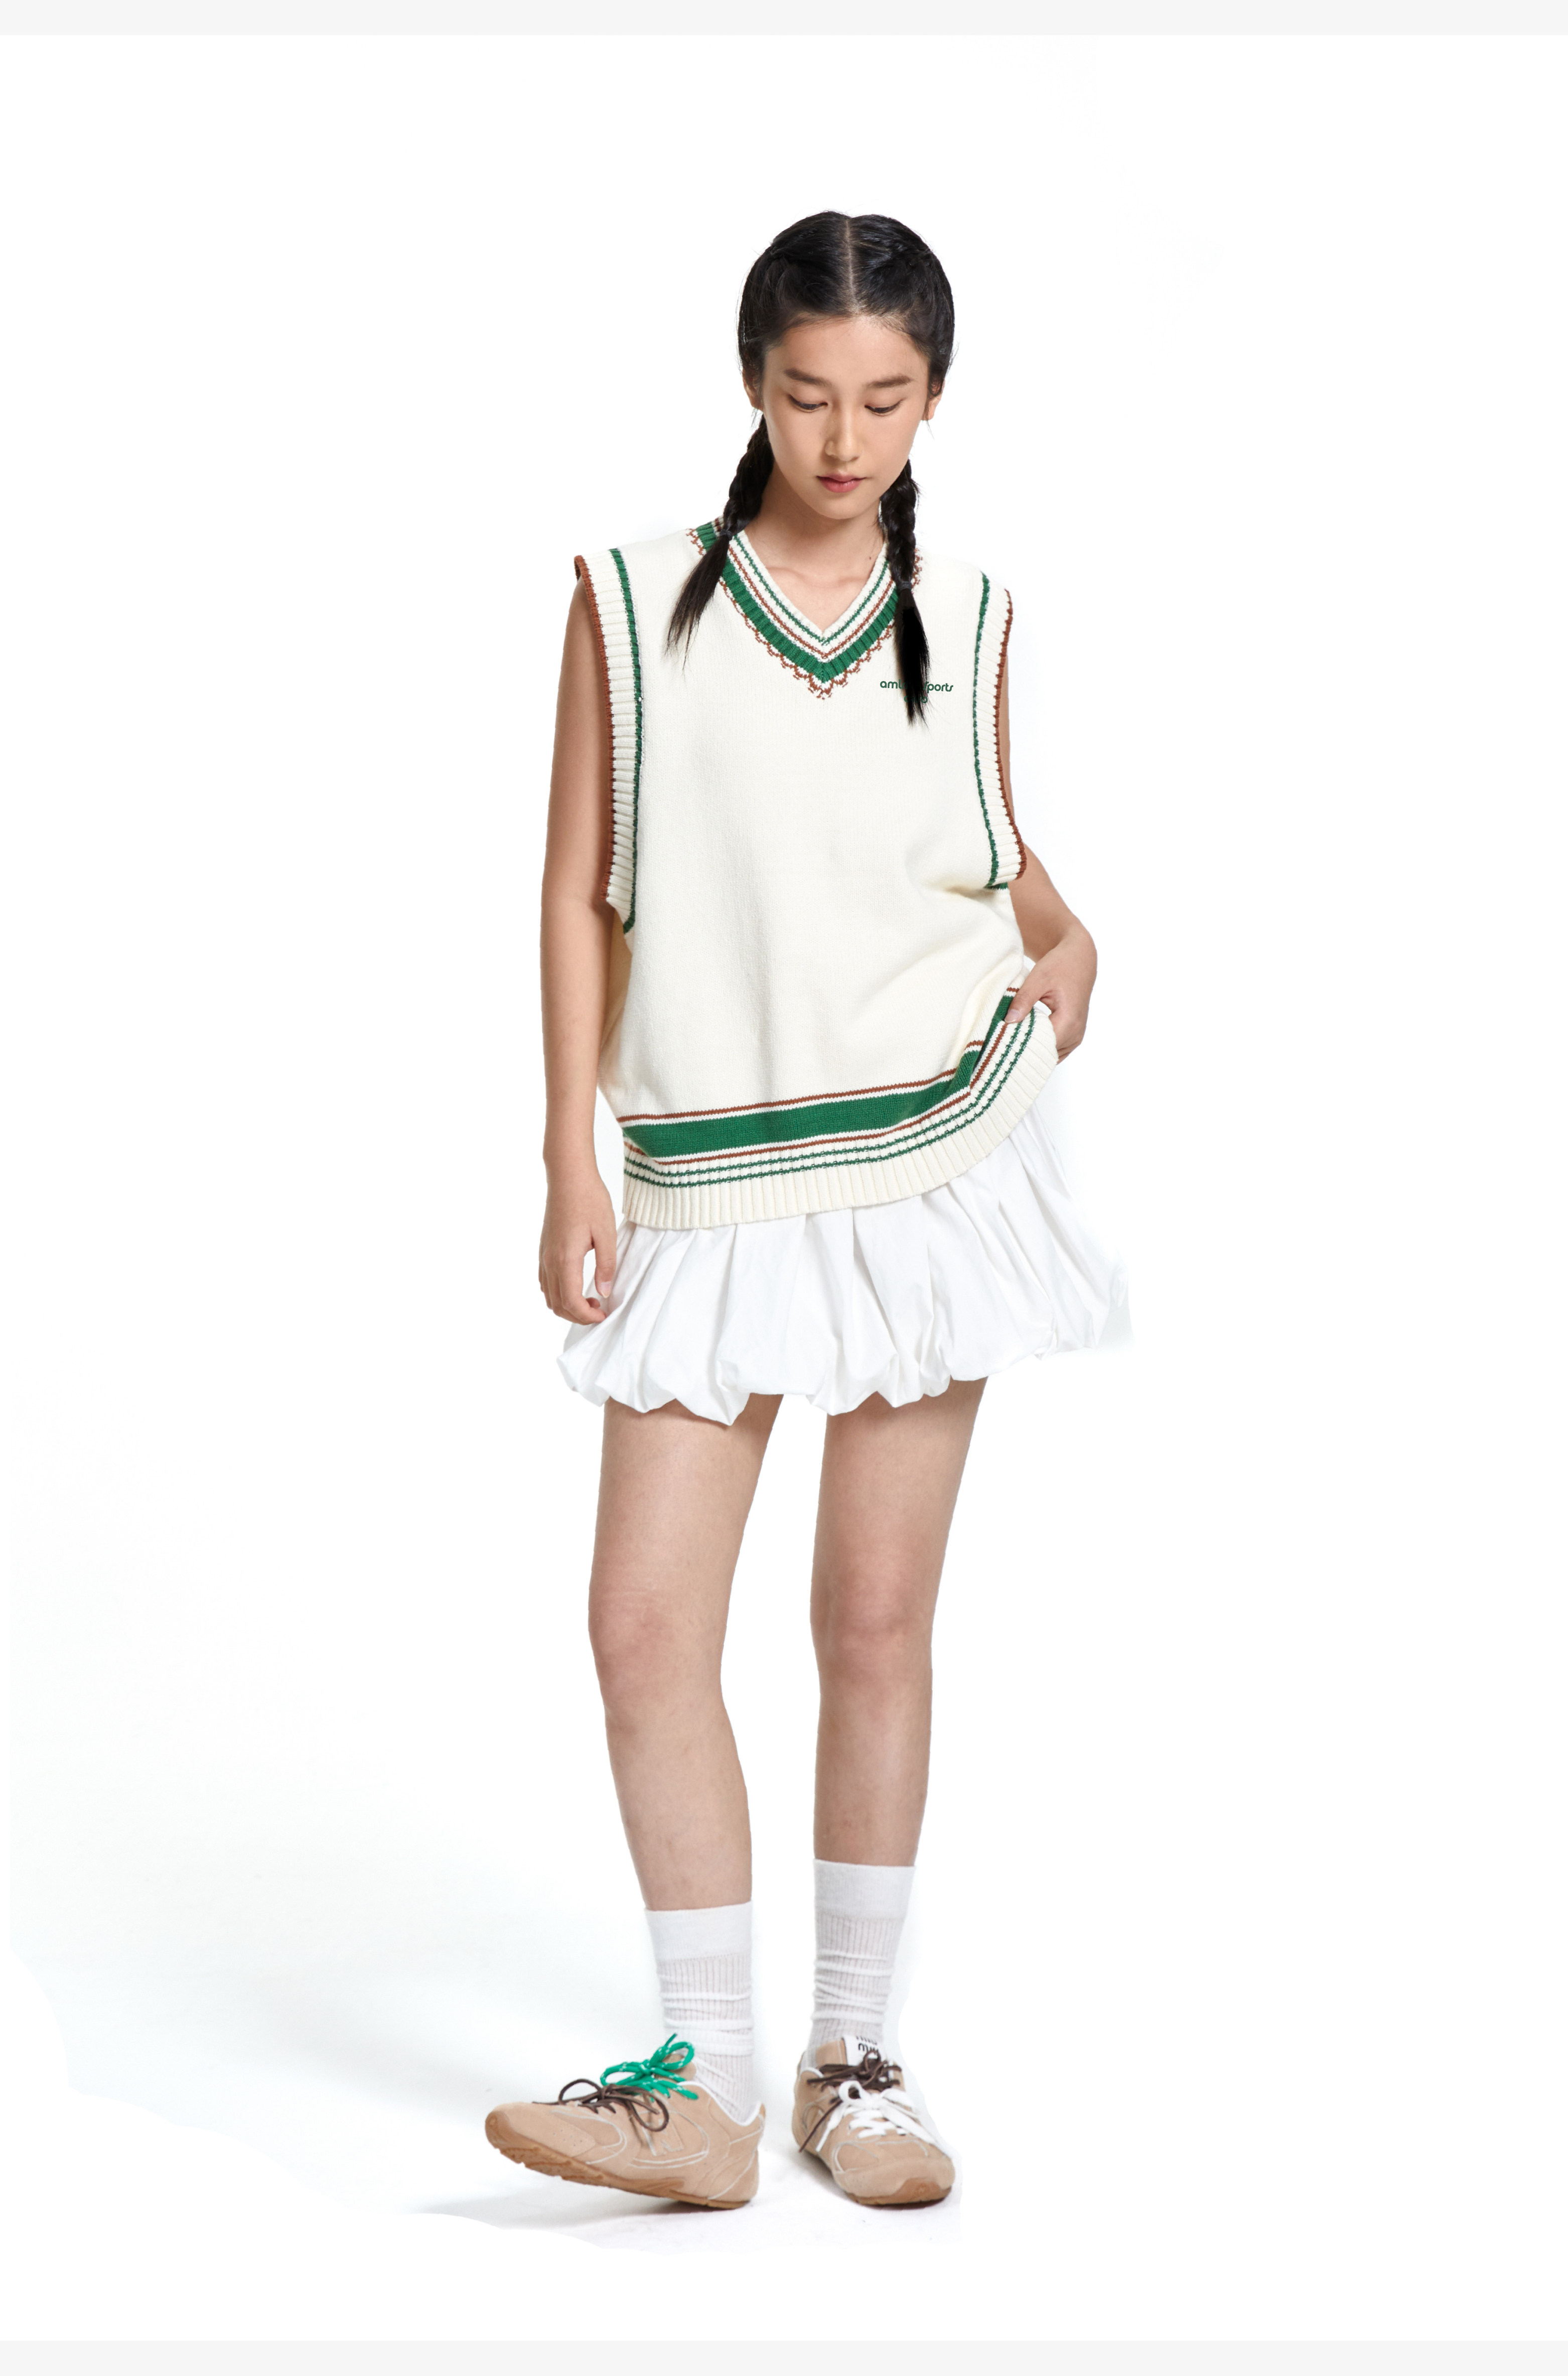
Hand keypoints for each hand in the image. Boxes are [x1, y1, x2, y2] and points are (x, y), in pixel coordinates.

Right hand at [539, 1164, 618, 1322]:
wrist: (569, 1176)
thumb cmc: (589, 1200)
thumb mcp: (607, 1233)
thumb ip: (606, 1265)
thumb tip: (604, 1292)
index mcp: (565, 1259)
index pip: (571, 1302)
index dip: (587, 1316)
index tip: (604, 1314)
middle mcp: (550, 1260)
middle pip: (557, 1305)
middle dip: (578, 1316)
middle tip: (600, 1310)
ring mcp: (544, 1255)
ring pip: (549, 1296)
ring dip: (567, 1306)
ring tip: (591, 1299)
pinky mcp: (543, 1249)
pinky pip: (545, 1282)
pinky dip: (558, 1294)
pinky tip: (576, 1285)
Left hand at [1004, 922, 1096, 1057]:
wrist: (1079, 959)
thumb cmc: (1060, 966)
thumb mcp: (1038, 979)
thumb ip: (1024, 1000)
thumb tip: (1008, 1020)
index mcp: (1069, 1020)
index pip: (1042, 1044)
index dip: (1021, 1044)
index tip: (1003, 1040)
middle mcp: (1076, 1033)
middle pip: (1046, 1052)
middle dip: (1025, 1048)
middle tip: (1004, 1041)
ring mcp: (1077, 1037)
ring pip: (1051, 1054)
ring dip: (1033, 1048)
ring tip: (1014, 1038)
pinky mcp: (1075, 1036)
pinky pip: (1056, 1050)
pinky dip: (1042, 1045)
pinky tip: (1026, 1038)